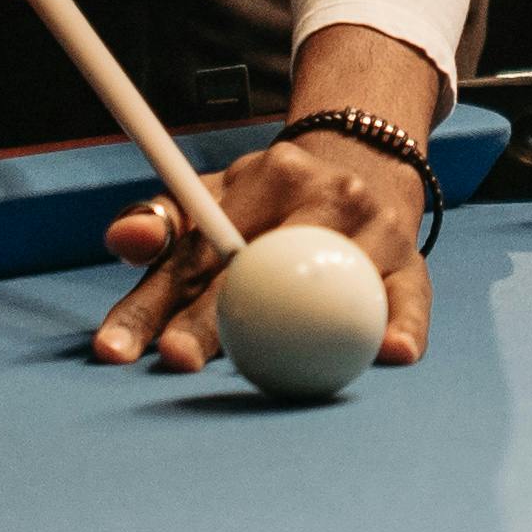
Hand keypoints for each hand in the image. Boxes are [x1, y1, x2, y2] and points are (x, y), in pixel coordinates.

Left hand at [92, 22, 446, 375]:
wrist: (368, 160)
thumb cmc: (278, 196)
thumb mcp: (220, 194)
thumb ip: (165, 219)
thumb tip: (122, 240)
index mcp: (271, 176)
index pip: (202, 248)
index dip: (157, 298)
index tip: (119, 346)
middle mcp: (327, 195)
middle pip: (261, 267)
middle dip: (211, 319)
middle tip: (176, 358)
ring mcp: (376, 227)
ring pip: (334, 284)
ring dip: (307, 333)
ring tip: (280, 371)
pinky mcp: (412, 262)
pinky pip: (409, 297)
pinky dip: (404, 325)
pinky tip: (392, 352)